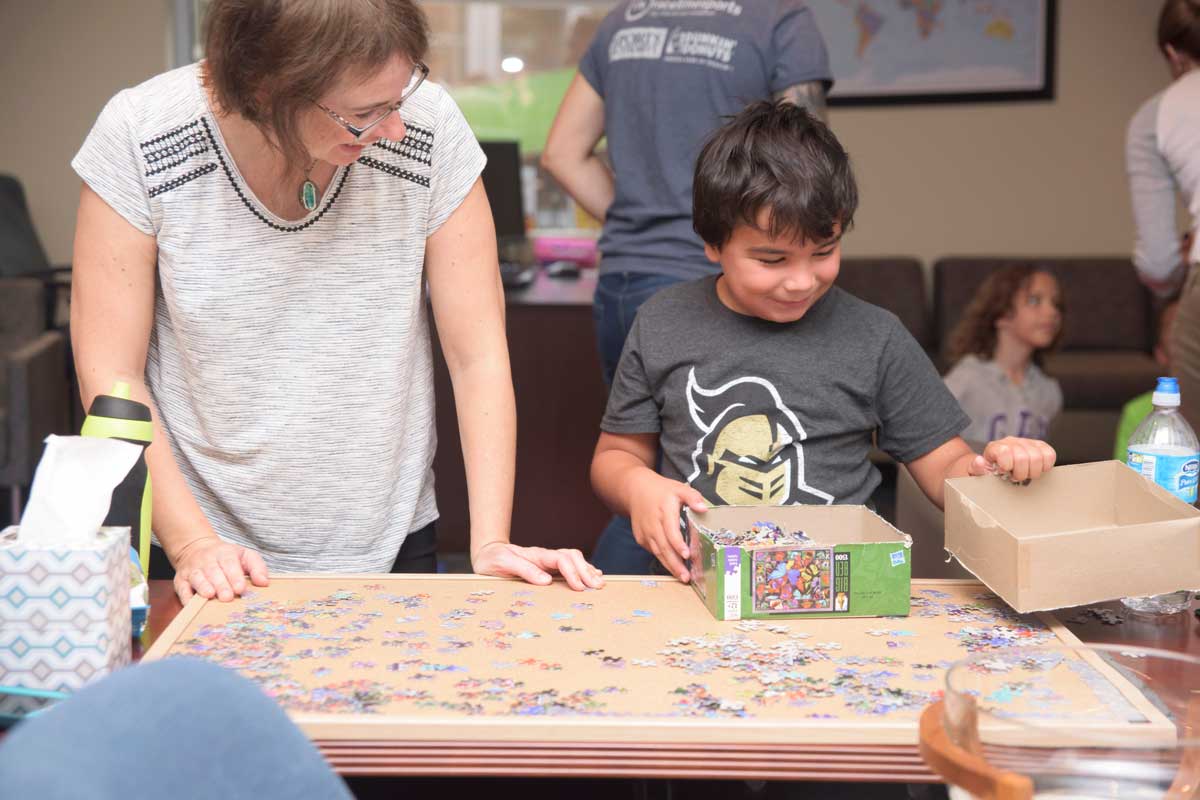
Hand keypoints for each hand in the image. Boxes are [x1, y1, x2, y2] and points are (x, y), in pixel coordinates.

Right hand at [171, 536, 269, 603]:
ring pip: (197, 578)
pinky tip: (191, 604)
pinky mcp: (180, 580)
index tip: (241, 588)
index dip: (235, 576)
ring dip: (203, 587)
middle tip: (228, 597)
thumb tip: (264, 583)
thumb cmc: (226, 557)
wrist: (196, 548)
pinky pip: (182, 588)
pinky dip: (186, 596)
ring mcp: (193, 570)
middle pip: (214, 572)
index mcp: (225, 554)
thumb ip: (257, 567)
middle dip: (221, 584)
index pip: (230, 563)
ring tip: (210, 595)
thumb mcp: (245, 555)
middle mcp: (207, 561)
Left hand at [472, 541, 604, 590]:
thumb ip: (524, 569)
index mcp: (537, 555)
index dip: (572, 572)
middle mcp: (546, 557)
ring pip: (574, 560)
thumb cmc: (493, 559)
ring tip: (599, 583)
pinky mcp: (548, 568)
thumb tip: (546, 580)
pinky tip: (594, 575)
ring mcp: (548, 562)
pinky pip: (570, 566)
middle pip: (572, 557)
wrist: (487, 554)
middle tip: (597, 586)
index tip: (579, 587)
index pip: (561, 559)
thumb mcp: (503, 563)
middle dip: (586, 571)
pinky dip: (584, 570)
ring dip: (587, 570)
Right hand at [628, 473, 707, 581]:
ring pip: (657, 552)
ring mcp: (645, 532)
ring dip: (669, 566)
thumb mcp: (679, 488)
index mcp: (664, 511)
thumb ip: (692, 497)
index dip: (678, 544)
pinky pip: (653, 551)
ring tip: (681, 577)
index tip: (686, 554)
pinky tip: (673, 567)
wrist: (635, 490)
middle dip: (675, 563)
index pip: (671, 531)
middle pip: (664, 547)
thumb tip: (704, 509)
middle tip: (686, 577)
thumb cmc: (661, 490)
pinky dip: (663, 559)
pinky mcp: (641, 538)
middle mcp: (653, 524)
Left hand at [968, 437, 1056, 482]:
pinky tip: (1036, 469)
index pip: (1005, 451)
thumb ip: (976, 468)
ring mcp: (1026, 443)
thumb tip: (980, 461)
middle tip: (1015, 477)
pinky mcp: (1040, 446)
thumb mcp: (976, 472)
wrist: (995, 467)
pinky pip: (1050, 454)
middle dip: (1021, 473)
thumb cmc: (987, 472)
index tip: (1004, 472)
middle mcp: (1011, 442)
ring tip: (1025, 474)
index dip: (1007, 465)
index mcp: (995, 447)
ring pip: (1038, 456)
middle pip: (1023, 457)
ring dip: (1033, 471)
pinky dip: (1045, 465)